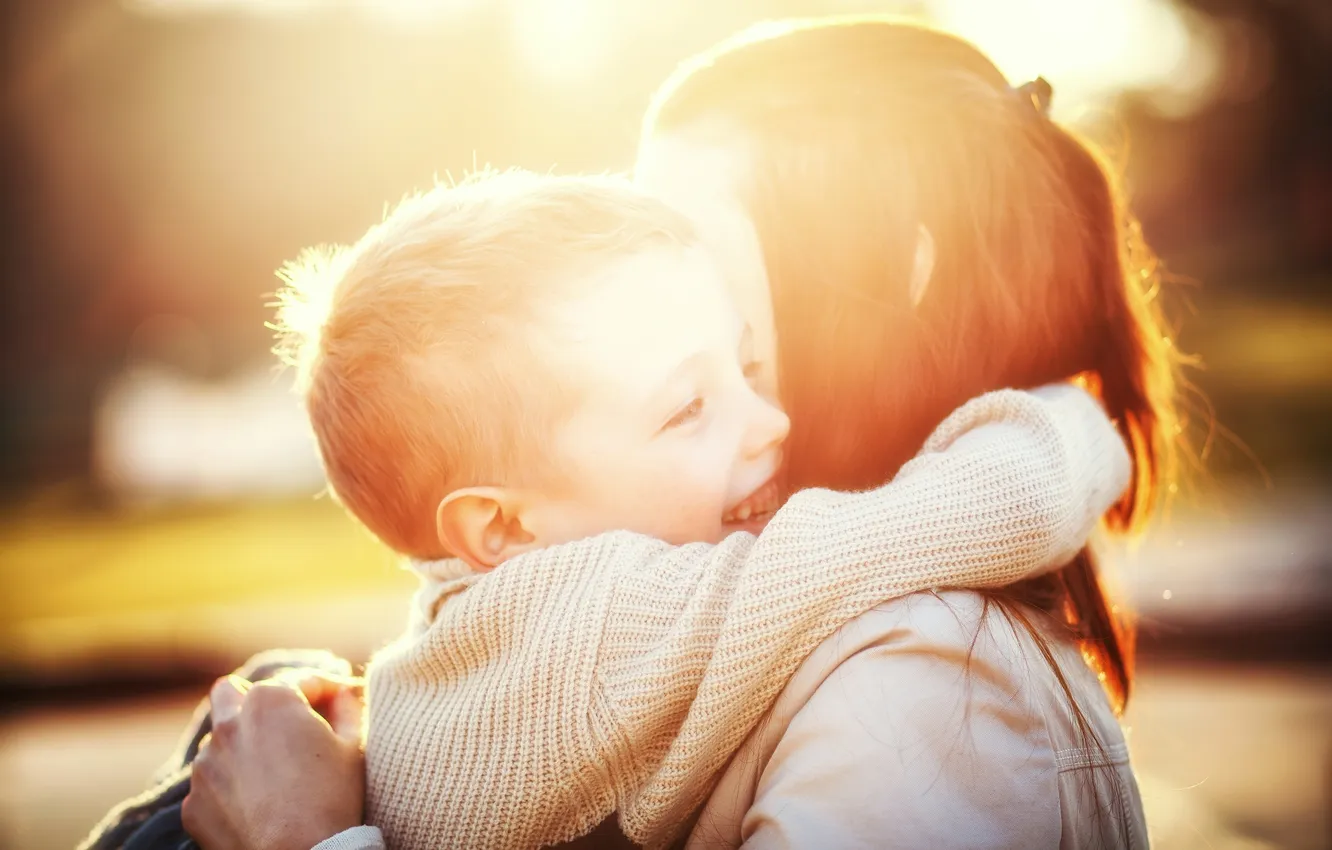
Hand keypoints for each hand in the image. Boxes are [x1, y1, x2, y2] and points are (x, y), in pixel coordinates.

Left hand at [182, 675, 365, 849]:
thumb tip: (342, 692)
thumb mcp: (353, 744)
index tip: (338, 702)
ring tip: (269, 773)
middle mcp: (229, 724)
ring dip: (239, 746)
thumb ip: (346, 706)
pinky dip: (228, 788)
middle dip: (254, 701)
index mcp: (271, 700)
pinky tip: (254, 804)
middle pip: (230, 693)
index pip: (300, 681)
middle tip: (280, 724)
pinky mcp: (194, 802)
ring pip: (216, 741)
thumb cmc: (333, 798)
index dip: (326, 690)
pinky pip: (210, 784)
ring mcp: (205, 765)